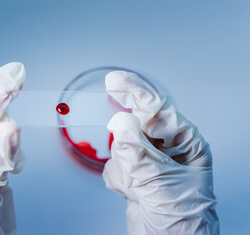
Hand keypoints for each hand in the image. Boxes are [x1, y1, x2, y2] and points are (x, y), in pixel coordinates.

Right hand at [103, 71, 218, 233]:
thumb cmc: (184, 223)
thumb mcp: (163, 185)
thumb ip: (139, 153)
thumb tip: (120, 124)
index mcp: (186, 144)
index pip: (158, 109)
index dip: (136, 91)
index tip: (115, 80)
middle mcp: (167, 149)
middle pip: (137, 123)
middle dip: (126, 136)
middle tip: (122, 139)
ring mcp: (149, 160)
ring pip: (121, 145)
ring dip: (123, 166)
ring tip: (138, 186)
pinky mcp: (135, 173)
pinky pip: (115, 163)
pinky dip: (118, 178)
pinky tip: (133, 191)